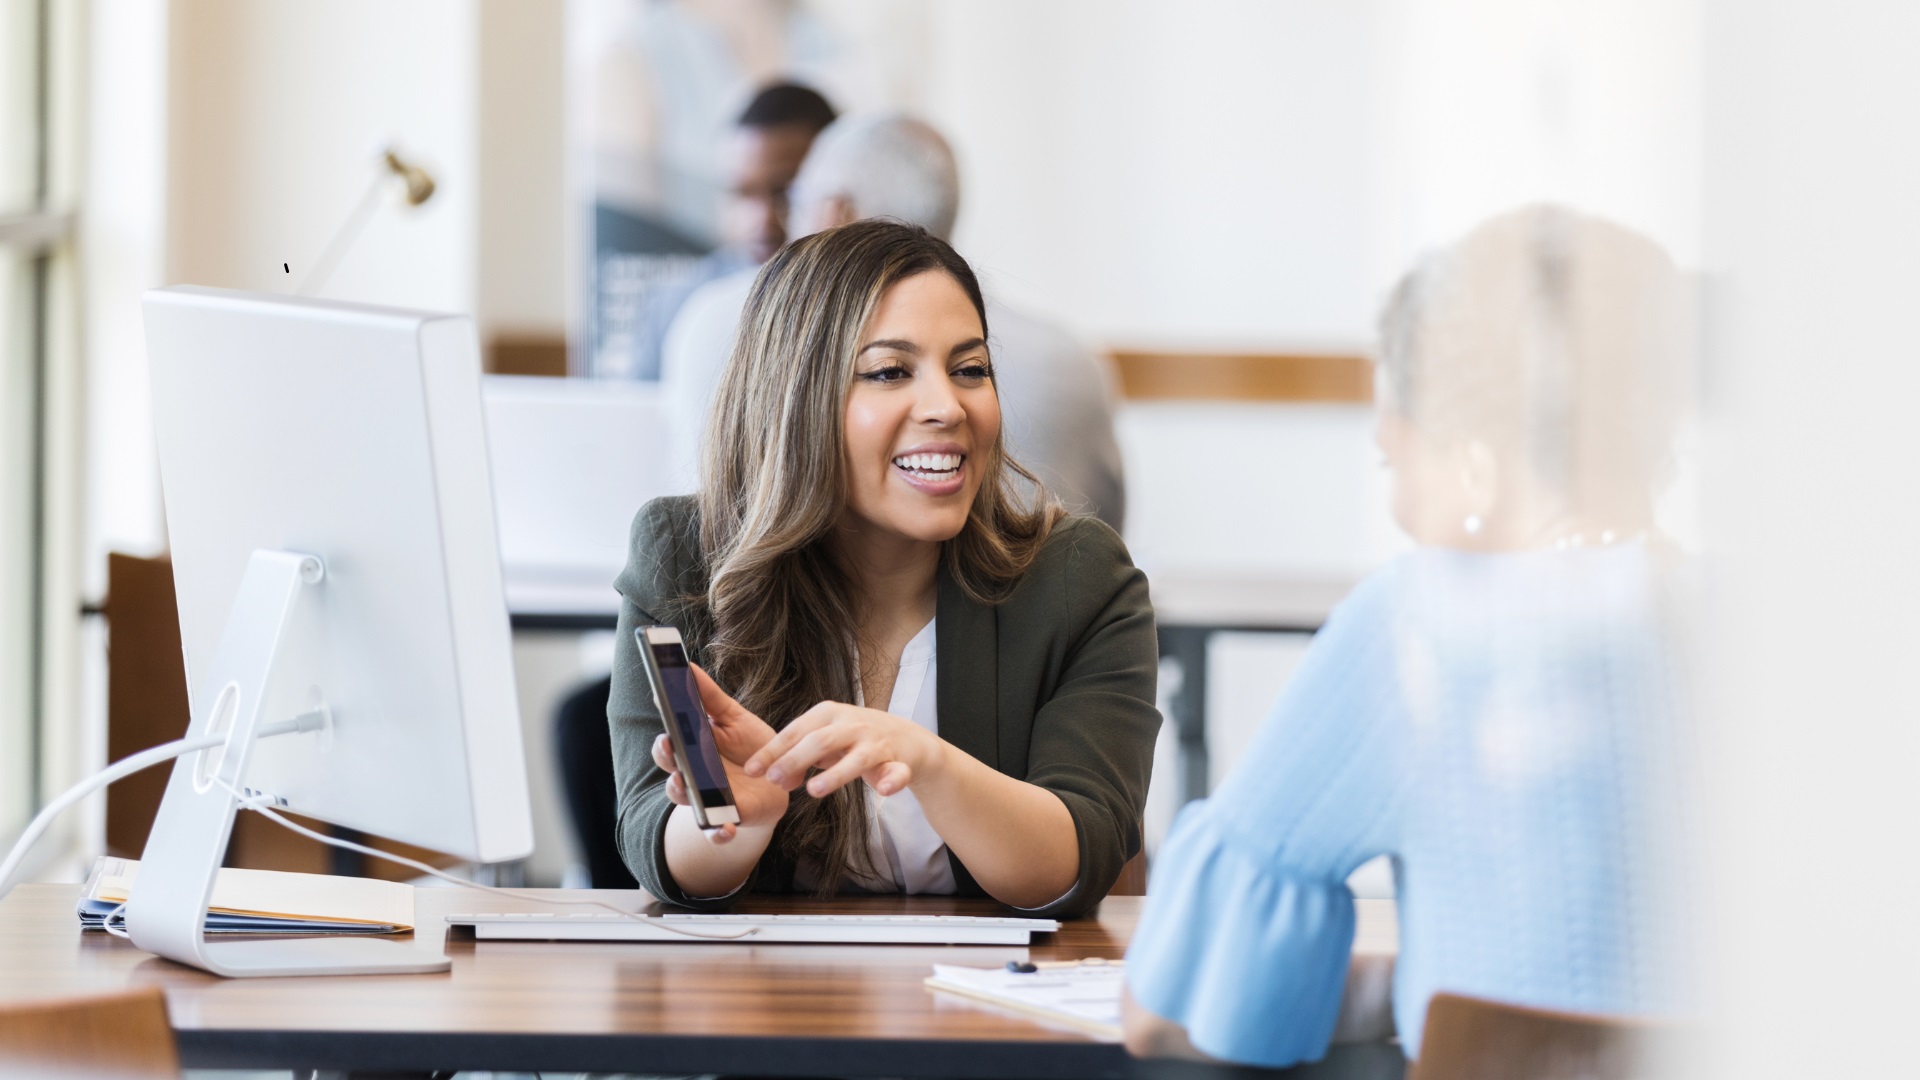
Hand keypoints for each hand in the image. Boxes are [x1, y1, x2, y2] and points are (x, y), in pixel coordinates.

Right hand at [652, 664, 787, 843]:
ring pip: (683, 798)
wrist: (778, 780)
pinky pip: (715, 831)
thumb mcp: (733, 718)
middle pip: (669, 768)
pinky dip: (717, 833)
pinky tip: (725, 829)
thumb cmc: (750, 746)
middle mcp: (692, 775)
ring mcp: (706, 798)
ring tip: (684, 782)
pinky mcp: (726, 819)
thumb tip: (687, 666)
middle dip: (666, 757)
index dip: (662, 732)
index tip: (659, 717)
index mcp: (691, 749)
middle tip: (670, 743)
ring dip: (681, 791)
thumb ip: (710, 697)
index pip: (668, 742)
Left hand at [743, 702, 942, 798]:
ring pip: (856, 758)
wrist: (907, 738)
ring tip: (814, 790)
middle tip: (773, 780)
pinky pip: (897, 772)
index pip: (794, 731)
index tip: (751, 770)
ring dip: (836, 774)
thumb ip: (798, 759)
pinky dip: (893, 780)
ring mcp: (876, 742)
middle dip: (795, 760)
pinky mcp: (898, 761)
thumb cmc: (855, 739)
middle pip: (820, 741)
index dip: (772, 751)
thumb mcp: (824, 744)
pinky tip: (885, 790)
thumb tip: (776, 780)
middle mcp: (852, 724)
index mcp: (828, 714)